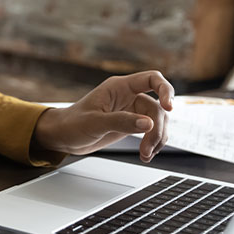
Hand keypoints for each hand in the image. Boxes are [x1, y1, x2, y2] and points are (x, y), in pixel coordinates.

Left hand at [33, 70, 173, 162]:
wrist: (64, 137)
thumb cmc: (72, 124)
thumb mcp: (94, 123)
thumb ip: (121, 122)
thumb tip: (147, 124)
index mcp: (119, 87)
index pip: (151, 79)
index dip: (165, 90)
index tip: (169, 107)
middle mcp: (128, 96)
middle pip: (157, 107)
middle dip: (157, 129)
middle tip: (147, 148)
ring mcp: (131, 110)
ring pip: (157, 121)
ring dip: (156, 139)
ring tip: (146, 154)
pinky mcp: (132, 124)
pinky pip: (152, 131)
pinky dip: (153, 143)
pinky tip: (146, 154)